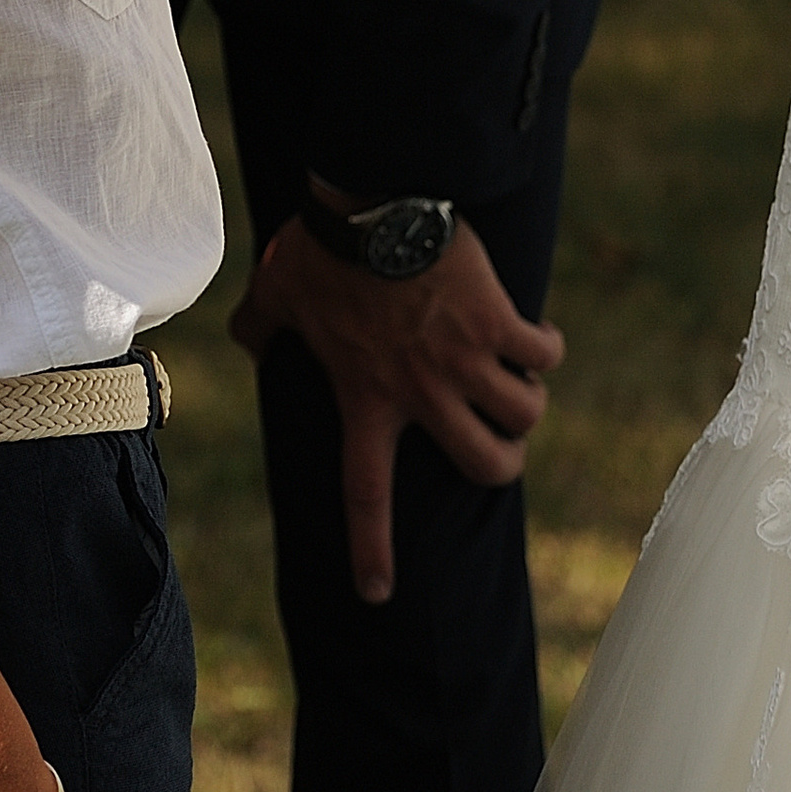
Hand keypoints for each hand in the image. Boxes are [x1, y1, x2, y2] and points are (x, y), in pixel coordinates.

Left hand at [230, 203, 562, 602]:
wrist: (375, 198)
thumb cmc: (324, 247)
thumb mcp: (279, 291)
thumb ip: (261, 323)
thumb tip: (245, 336)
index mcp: (365, 398)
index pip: (364, 493)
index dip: (371, 549)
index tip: (376, 594)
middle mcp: (422, 392)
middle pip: (487, 466)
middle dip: (504, 463)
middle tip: (497, 441)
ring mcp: (465, 359)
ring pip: (524, 415)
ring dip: (525, 401)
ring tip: (515, 377)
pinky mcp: (497, 319)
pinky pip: (542, 355)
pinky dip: (545, 349)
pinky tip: (535, 335)